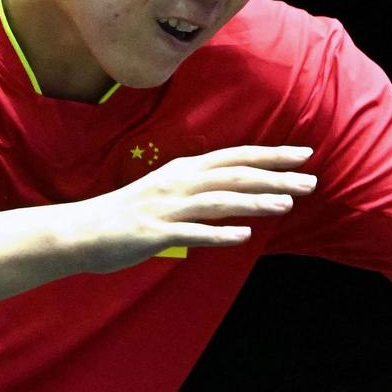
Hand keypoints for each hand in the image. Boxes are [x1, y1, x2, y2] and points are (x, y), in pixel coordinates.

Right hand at [75, 145, 315, 272]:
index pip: (235, 158)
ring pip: (218, 201)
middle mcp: (178, 183)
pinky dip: (218, 233)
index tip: (304, 155)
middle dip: (275, 177)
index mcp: (184, 170)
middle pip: (234, 176)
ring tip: (287, 205)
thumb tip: (236, 190)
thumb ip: (200, 188)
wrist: (81, 231)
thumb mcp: (167, 190)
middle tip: (310, 181)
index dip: (271, 155)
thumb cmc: (128, 213)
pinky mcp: (154, 233)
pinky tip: (243, 236)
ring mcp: (167, 208)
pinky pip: (191, 233)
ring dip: (254, 202)